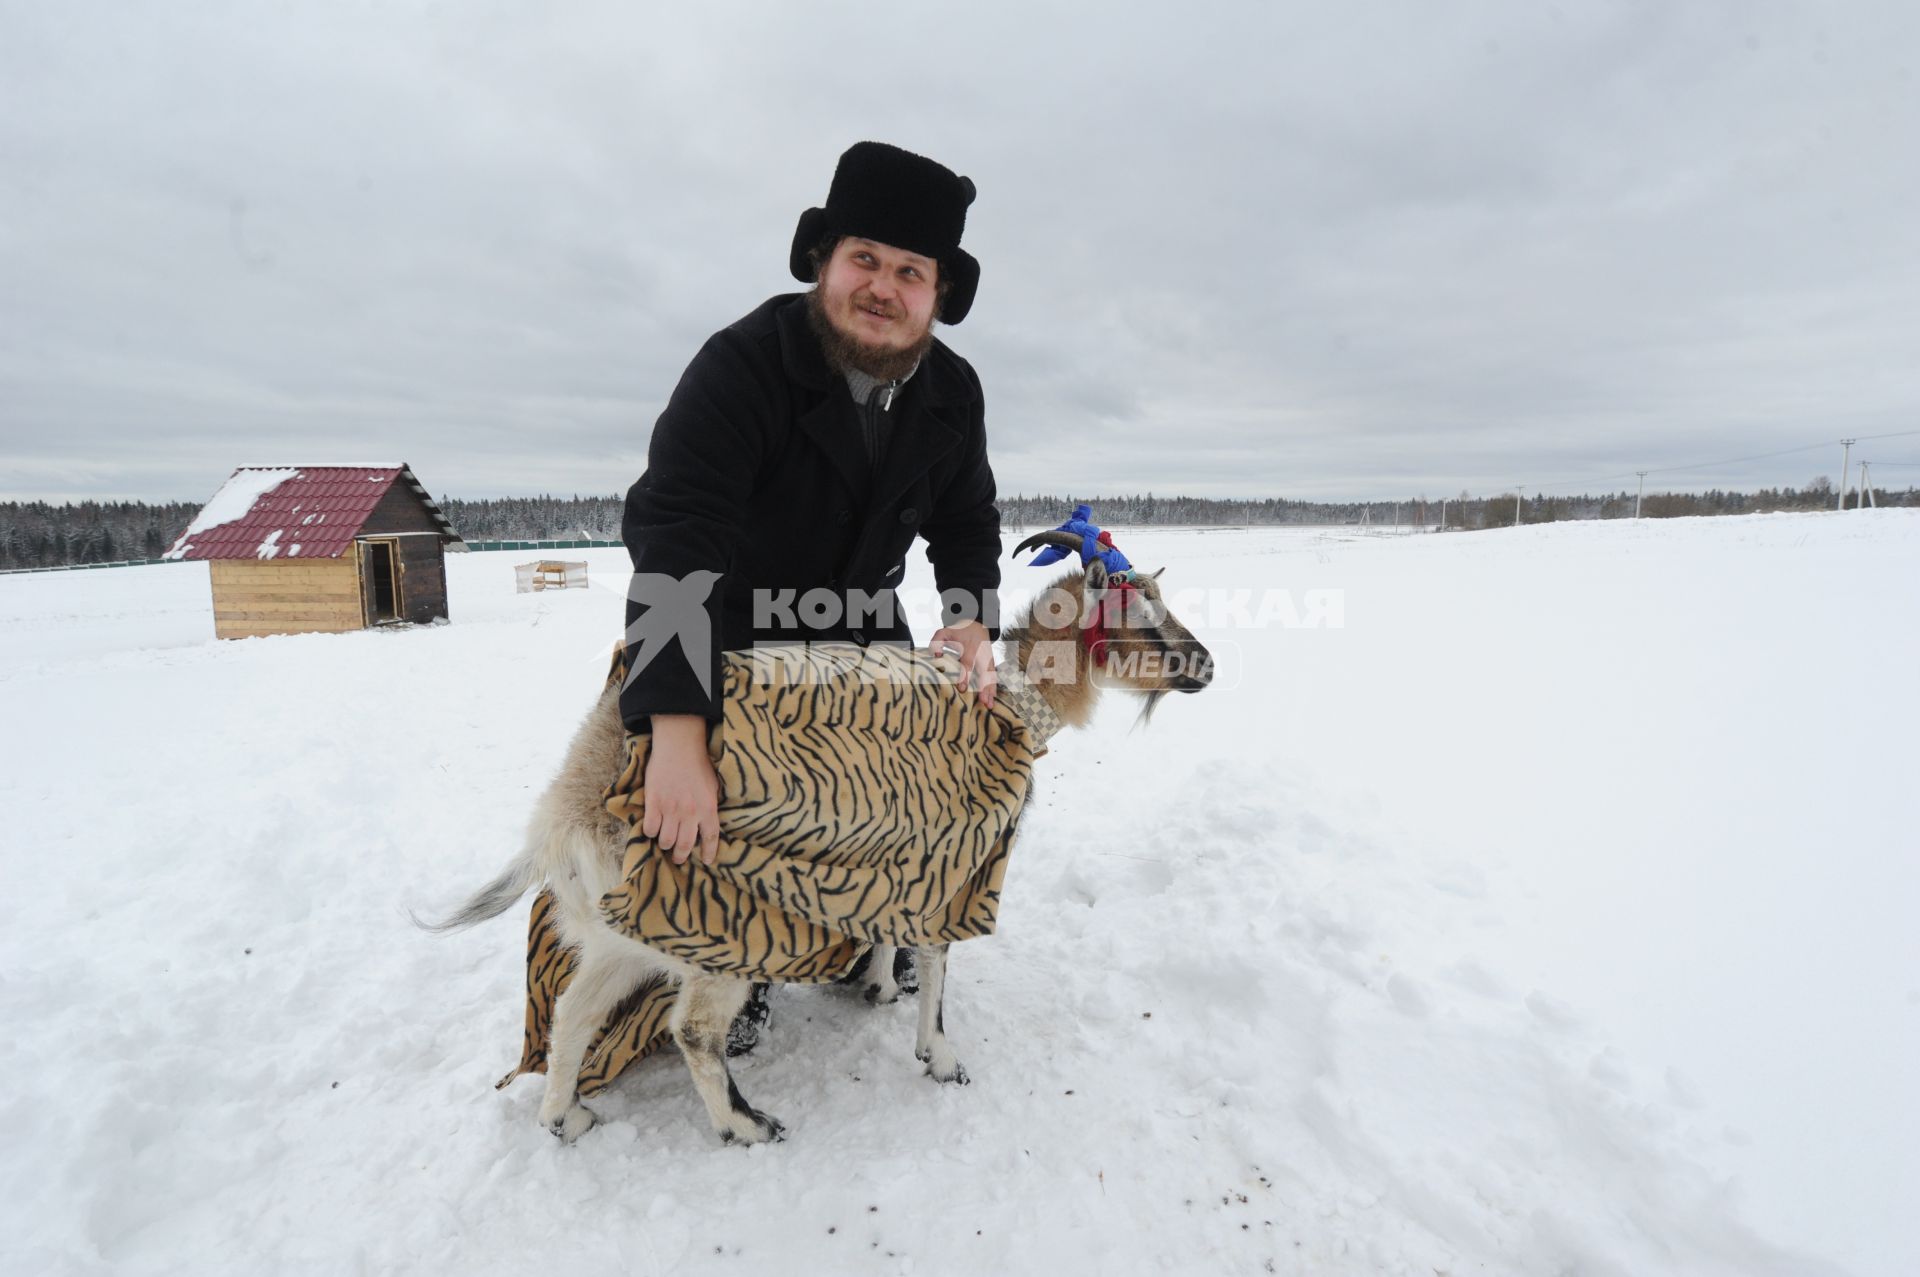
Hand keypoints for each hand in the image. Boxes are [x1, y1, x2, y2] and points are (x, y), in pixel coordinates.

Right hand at [643, 715, 720, 865]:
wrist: (679, 746)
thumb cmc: (698, 765)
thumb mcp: (713, 787)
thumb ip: (711, 807)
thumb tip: (709, 824)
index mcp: (708, 808)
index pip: (711, 838)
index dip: (709, 853)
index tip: (707, 861)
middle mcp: (690, 812)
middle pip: (685, 845)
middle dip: (681, 856)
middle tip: (679, 858)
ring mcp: (671, 808)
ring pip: (666, 840)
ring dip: (665, 844)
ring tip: (665, 843)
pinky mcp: (654, 802)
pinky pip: (650, 828)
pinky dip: (651, 832)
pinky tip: (653, 829)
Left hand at [929, 620, 995, 706]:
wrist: (978, 625)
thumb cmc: (959, 631)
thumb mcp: (945, 631)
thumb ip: (937, 641)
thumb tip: (936, 656)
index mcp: (970, 647)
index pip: (968, 663)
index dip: (965, 676)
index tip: (962, 689)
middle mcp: (981, 654)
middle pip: (984, 672)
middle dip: (984, 687)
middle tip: (982, 701)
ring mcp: (988, 659)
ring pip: (991, 676)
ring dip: (990, 690)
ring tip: (989, 705)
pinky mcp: (991, 663)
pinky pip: (993, 676)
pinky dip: (994, 688)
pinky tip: (992, 699)